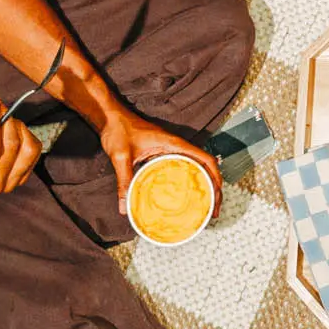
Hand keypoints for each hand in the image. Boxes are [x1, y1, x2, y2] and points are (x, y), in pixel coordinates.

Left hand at [100, 108, 218, 218]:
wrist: (111, 117)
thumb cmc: (118, 130)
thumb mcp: (121, 157)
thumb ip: (124, 181)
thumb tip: (125, 207)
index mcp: (174, 144)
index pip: (206, 160)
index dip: (216, 178)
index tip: (217, 197)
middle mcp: (177, 147)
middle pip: (206, 166)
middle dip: (214, 188)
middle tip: (212, 211)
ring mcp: (171, 150)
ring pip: (197, 167)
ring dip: (204, 185)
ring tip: (204, 206)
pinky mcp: (164, 153)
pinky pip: (183, 168)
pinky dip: (190, 181)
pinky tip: (184, 196)